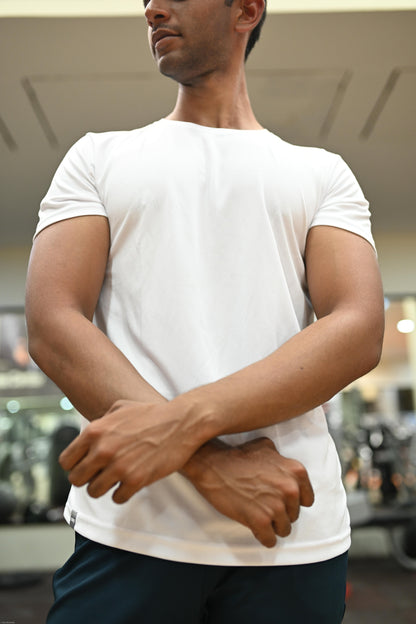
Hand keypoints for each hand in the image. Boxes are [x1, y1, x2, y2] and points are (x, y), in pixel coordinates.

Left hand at [59, 399, 200, 503]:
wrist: (182, 422)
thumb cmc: (152, 413)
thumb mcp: (121, 407)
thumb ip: (101, 421)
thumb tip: (90, 432)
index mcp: (95, 431)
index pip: (66, 461)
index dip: (74, 465)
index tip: (85, 466)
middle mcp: (102, 450)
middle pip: (76, 479)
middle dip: (87, 478)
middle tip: (100, 475)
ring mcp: (119, 466)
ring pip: (94, 492)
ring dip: (104, 487)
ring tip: (116, 479)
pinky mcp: (136, 480)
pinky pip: (117, 498)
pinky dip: (123, 493)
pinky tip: (131, 482)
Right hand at [182, 437, 313, 547]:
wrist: (213, 465)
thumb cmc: (237, 456)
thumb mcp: (266, 446)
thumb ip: (281, 459)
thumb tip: (285, 469)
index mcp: (295, 471)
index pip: (307, 499)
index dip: (291, 501)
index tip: (281, 500)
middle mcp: (289, 489)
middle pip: (294, 515)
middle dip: (280, 512)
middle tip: (264, 504)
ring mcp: (276, 506)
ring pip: (284, 529)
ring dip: (272, 525)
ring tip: (258, 515)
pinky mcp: (261, 520)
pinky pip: (270, 540)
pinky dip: (263, 537)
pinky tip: (255, 527)